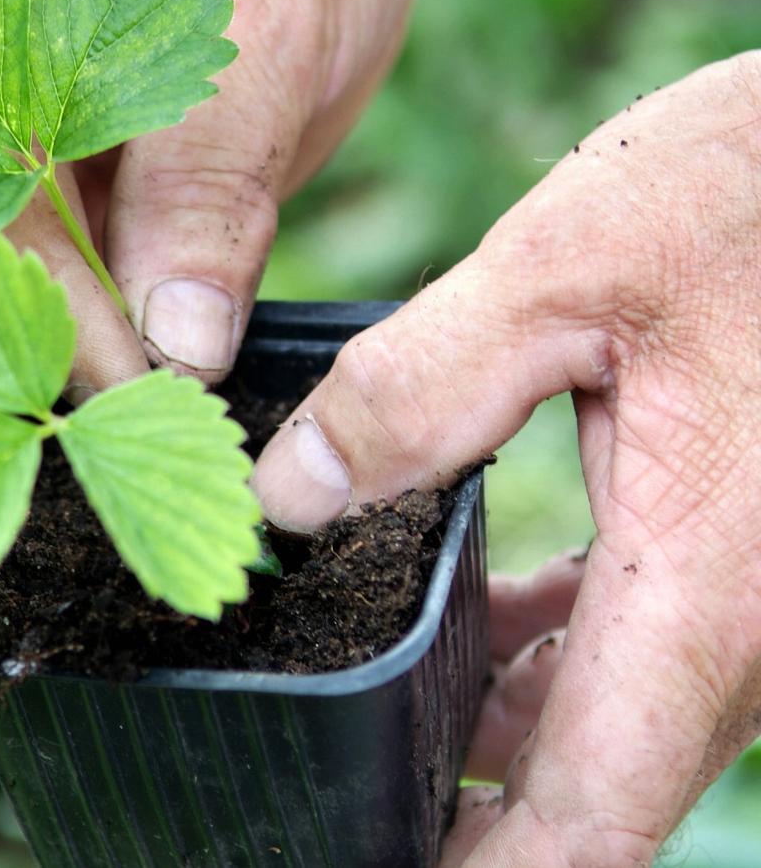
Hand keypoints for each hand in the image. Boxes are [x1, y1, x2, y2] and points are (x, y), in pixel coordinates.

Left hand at [252, 53, 760, 865]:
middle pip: (591, 791)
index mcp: (710, 589)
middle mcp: (749, 627)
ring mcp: (753, 597)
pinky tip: (482, 615)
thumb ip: (418, 389)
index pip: (588, 822)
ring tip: (380, 704)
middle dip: (465, 817)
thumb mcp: (561, 269)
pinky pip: (638, 648)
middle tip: (339, 792)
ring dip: (502, 736)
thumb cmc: (742, 197)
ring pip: (611, 723)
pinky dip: (550, 656)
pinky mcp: (742, 549)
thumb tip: (287, 491)